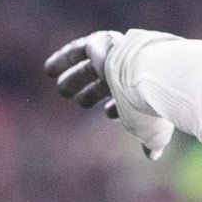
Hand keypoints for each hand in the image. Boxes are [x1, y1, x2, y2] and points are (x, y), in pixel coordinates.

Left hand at [46, 31, 173, 158]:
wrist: (149, 75)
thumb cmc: (150, 106)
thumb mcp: (152, 129)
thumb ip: (152, 141)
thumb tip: (153, 156)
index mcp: (141, 92)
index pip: (127, 100)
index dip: (118, 109)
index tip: (110, 115)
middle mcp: (127, 72)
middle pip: (106, 83)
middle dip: (92, 94)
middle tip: (80, 102)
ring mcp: (112, 58)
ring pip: (90, 68)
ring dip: (74, 79)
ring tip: (61, 90)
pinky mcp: (98, 44)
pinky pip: (77, 50)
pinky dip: (63, 59)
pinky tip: (48, 70)